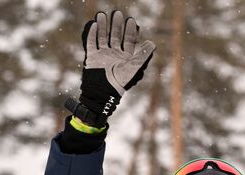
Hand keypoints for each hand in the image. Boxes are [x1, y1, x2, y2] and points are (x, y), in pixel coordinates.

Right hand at [79, 10, 155, 125]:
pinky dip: (93, 34)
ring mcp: (103, 55)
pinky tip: (94, 24)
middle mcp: (114, 55)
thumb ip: (142, 56)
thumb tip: (153, 43)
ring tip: (103, 14)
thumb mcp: (133, 68)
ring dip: (103, 26)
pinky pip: (92, 43)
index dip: (130, 30)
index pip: (128, 40)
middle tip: (117, 13)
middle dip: (117, 25)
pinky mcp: (92, 57)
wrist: (102, 91)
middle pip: (116, 36)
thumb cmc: (120, 81)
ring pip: (103, 37)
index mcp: (125, 57)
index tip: (131, 20)